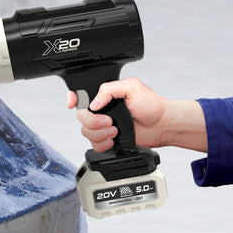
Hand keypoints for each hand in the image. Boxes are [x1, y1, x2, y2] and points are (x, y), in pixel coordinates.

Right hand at [66, 77, 207, 152]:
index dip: (72, 98)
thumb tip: (94, 103)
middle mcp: (101, 110)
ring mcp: (103, 126)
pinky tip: (114, 140)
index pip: (81, 95)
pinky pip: (94, 145)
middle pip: (81, 117)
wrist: (161, 125)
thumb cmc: (151, 105)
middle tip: (110, 121)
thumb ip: (109, 89)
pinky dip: (103, 144)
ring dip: (100, 134)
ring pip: (86, 132)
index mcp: (104, 96)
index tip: (72, 103)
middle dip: (93, 122)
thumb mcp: (132, 87)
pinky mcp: (107, 140)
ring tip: (116, 130)